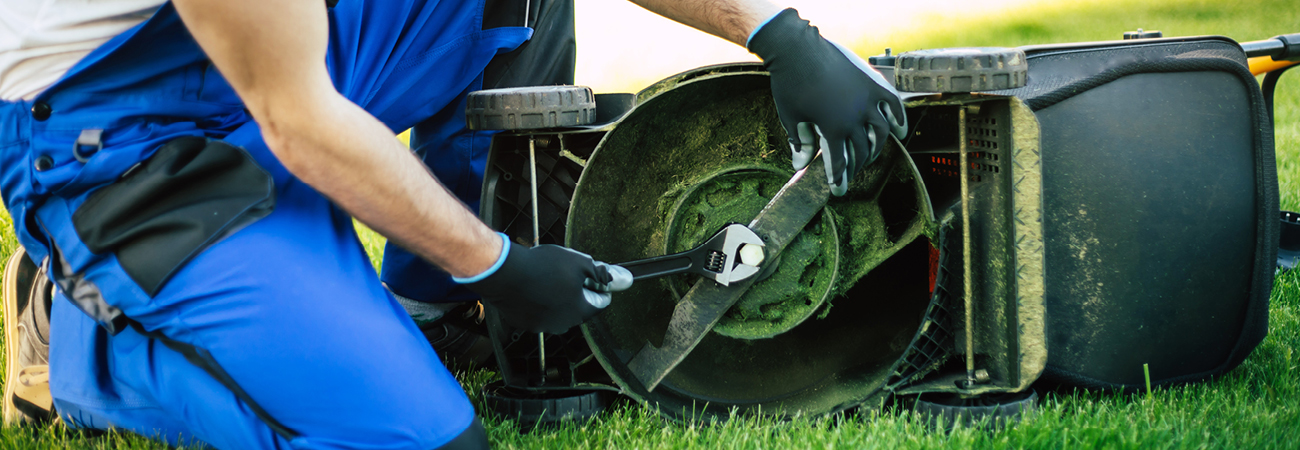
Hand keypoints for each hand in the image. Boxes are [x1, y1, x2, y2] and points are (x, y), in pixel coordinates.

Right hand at [458, 234, 612, 333]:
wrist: (506, 272)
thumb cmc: (542, 266)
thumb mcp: (579, 263)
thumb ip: (602, 274)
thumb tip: (624, 279)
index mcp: (580, 312)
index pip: (601, 302)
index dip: (597, 285)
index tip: (589, 274)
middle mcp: (563, 325)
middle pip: (579, 308)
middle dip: (578, 291)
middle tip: (567, 272)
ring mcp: (542, 326)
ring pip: (558, 311)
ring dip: (558, 297)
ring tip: (548, 277)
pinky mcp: (525, 323)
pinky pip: (539, 313)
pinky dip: (540, 302)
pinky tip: (534, 286)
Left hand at [748, 9, 906, 195]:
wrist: (798, 49)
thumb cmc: (790, 84)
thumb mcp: (791, 117)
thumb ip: (800, 143)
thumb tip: (801, 165)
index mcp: (833, 129)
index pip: (840, 163)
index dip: (839, 180)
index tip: (838, 191)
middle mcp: (855, 118)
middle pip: (862, 151)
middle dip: (855, 166)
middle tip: (850, 174)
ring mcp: (867, 100)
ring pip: (880, 133)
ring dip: (876, 148)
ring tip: (869, 156)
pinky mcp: (872, 83)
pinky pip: (892, 104)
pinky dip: (898, 119)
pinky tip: (900, 132)